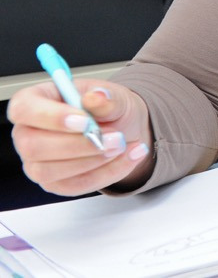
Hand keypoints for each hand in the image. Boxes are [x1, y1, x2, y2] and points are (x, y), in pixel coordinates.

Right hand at [8, 78, 153, 195]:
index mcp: (35, 101)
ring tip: (122, 146)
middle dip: (79, 144)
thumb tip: (97, 97)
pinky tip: (128, 158)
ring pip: (49, 171)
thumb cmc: (109, 108)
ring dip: (92, 161)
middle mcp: (28, 133)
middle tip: (115, 137)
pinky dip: (106, 173)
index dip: (51, 117)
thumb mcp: (115, 96)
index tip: (85, 121)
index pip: (24, 109)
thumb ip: (107, 99)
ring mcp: (37, 162)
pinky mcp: (55, 183)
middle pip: (33, 146)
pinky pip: (74, 186)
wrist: (124, 129)